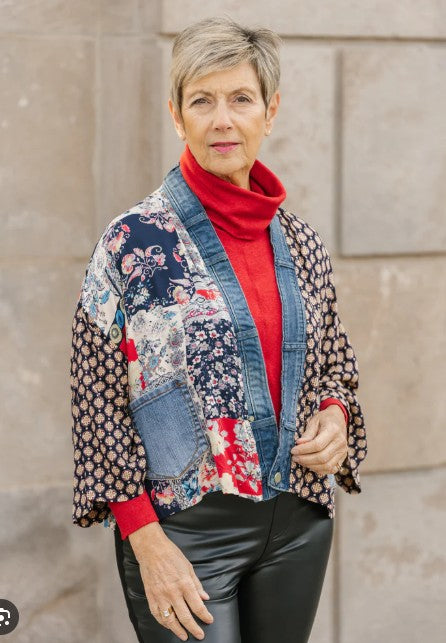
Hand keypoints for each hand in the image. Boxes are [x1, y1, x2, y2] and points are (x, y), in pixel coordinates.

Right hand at [129, 522, 213, 640]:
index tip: (209, 620)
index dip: (205, 616)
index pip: (197, 606)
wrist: (151, 549)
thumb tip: (205, 597)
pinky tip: (169, 626)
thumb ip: (197, 584)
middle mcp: (173, 592)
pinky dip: (163, 623)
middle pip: (185, 617)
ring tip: (184, 636)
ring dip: (178, 630)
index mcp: (184, 584)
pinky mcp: (150, 596)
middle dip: (194, 628)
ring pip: (170, 620)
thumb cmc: (171, 555)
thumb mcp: (189, 566)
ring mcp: (160, 596)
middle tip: (200, 635)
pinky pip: (157, 615)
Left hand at [290, 405, 347, 475]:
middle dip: (305, 459)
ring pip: (327, 466)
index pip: (317, 445)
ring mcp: (343, 451)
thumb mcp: (314, 421)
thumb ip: (307, 433)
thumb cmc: (324, 419)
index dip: (303, 450)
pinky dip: (319, 470)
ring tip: (300, 461)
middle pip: (322, 457)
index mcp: (333, 430)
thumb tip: (299, 444)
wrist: (338, 419)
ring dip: (311, 466)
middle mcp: (340, 442)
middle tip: (294, 457)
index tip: (293, 450)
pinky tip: (310, 465)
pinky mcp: (343, 458)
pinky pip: (331, 469)